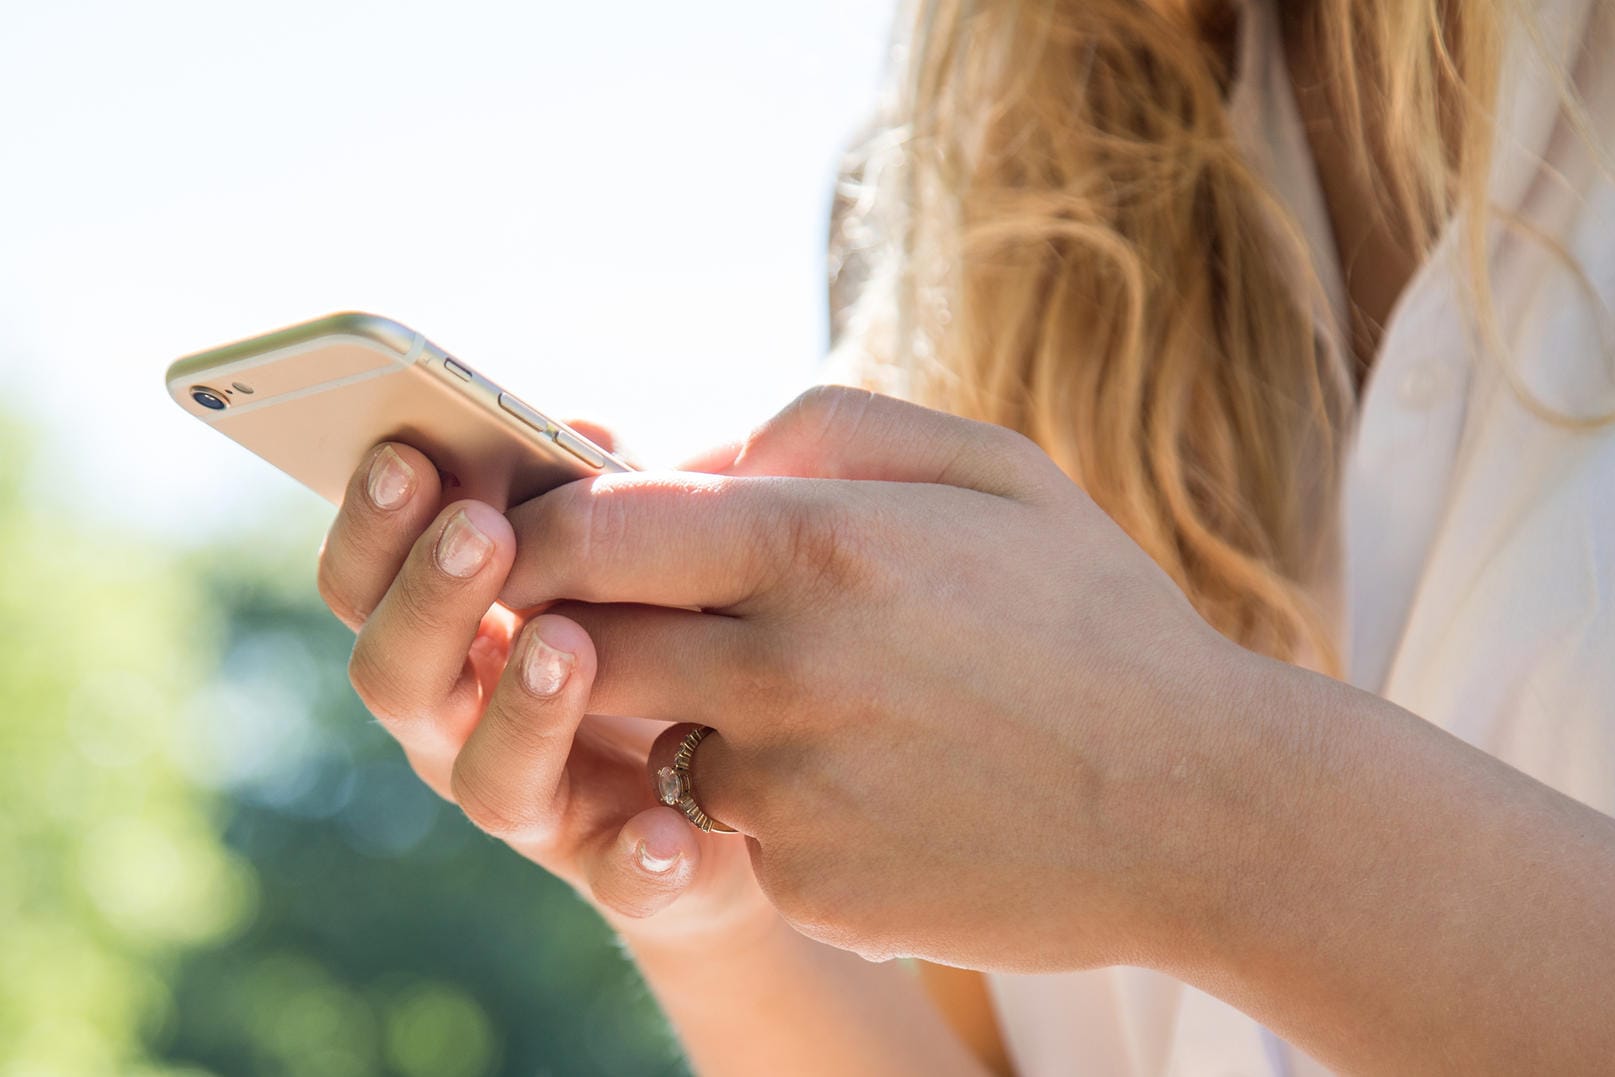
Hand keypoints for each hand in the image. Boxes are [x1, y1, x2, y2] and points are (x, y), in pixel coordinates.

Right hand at [314, 432, 774, 945]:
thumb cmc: (660, 631)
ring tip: (566, 645)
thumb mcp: (629, 550)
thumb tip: (578, 426)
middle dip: (430, 598)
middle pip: (396, 675)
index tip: (402, 454)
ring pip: (489, 778)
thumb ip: (598, 494)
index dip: (370, 524)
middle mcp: (463, 726)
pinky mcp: (624, 872)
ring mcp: (539, 807)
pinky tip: (669, 830)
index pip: (367, 581)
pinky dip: (638, 858)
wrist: (746, 780)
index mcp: (447, 632)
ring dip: (522, 708)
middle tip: (481, 530)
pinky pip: (620, 881)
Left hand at [498, 387, 1257, 971]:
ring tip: (820, 704)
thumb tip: (693, 458)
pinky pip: (732, 827)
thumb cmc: (1093, 618)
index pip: (593, 529)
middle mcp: (781, 670)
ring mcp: (789, 792)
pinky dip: (767, 803)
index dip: (540, 532)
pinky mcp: (805, 885)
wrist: (1196, 806)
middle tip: (635, 615)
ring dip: (692, 717)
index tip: (531, 539)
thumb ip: (823, 427)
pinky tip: (873, 786)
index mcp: (818, 543)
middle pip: (583, 642)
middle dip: (581, 626)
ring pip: (654, 741)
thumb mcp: (989, 467)